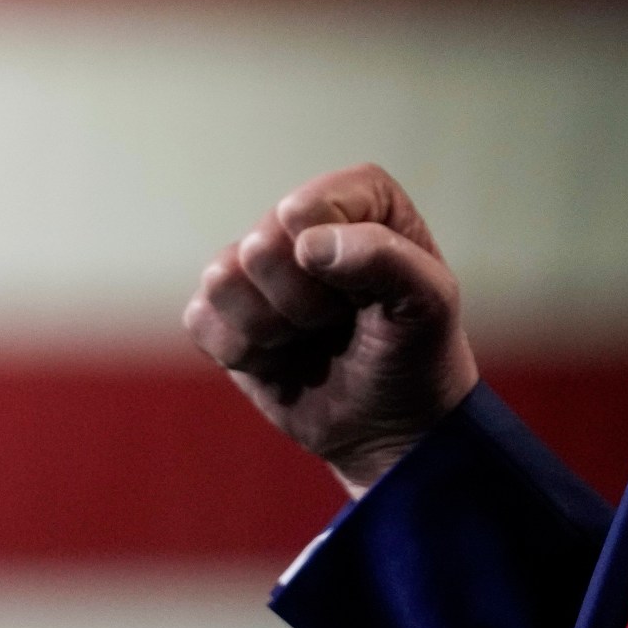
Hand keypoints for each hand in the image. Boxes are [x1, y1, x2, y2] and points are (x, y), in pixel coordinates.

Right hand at [182, 164, 479, 495]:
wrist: (391, 429)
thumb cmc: (417, 355)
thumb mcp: (428, 304)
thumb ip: (385, 258)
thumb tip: (309, 244)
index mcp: (356, 199)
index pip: (305, 209)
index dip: (326, 261)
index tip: (361, 296)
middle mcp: (300, 222)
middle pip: (260, 249)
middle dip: (302, 305)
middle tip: (338, 323)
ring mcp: (256, 267)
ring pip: (222, 281)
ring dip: (271, 331)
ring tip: (310, 340)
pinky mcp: (223, 311)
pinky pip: (199, 319)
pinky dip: (243, 353)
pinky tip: (281, 359)